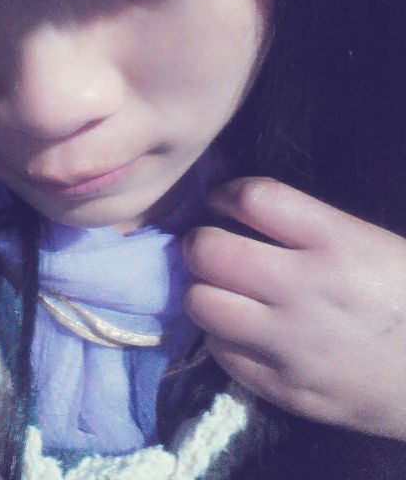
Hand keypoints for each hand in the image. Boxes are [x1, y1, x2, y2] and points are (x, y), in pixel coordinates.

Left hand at [183, 177, 405, 440]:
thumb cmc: (405, 297)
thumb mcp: (369, 243)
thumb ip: (305, 225)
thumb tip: (236, 207)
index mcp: (337, 243)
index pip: (255, 199)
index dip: (225, 194)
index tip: (219, 201)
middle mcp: (307, 290)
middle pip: (209, 252)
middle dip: (198, 243)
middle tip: (208, 247)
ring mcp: (291, 344)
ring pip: (200, 303)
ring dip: (203, 290)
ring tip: (221, 290)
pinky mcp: (282, 388)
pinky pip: (219, 351)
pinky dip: (221, 335)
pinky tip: (240, 330)